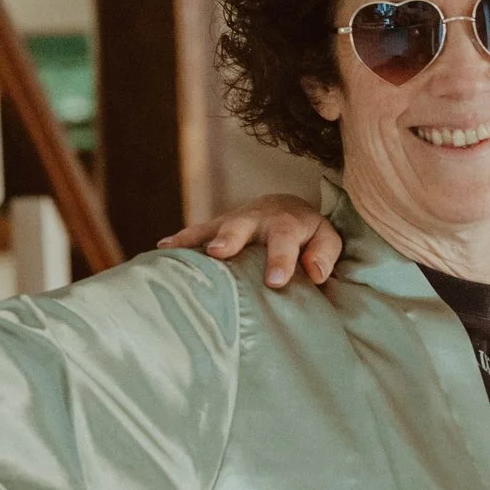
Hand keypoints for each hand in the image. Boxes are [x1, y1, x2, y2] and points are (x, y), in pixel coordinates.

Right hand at [157, 196, 342, 287]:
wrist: (285, 208)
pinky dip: (180, 239)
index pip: (284, 241)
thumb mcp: (326, 239)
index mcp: (287, 223)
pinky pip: (197, 231)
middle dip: (230, 238)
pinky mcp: (217, 226)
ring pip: (213, 227)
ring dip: (197, 238)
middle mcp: (256, 218)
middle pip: (242, 226)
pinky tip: (162, 249)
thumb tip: (316, 274)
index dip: (280, 259)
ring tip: (177, 250)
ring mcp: (233, 221)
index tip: (276, 281)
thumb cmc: (308, 234)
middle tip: (219, 252)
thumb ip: (324, 254)